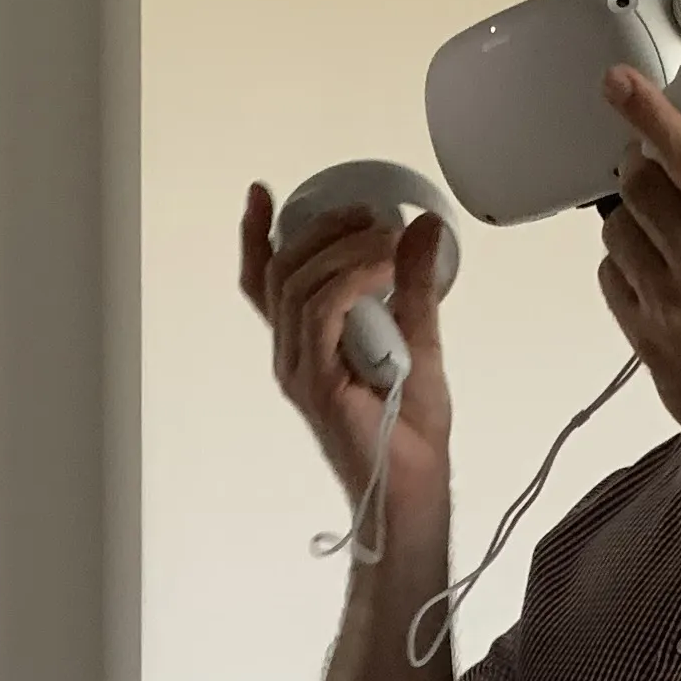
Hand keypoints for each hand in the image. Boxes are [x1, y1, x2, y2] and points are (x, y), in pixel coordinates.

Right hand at [241, 184, 454, 523]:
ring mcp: (299, 369)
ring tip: (386, 238)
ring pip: (298, 285)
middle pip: (280, 271)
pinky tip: (384, 266)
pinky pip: (320, 313)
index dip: (255, 236)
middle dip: (319, 229)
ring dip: (343, 250)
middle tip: (366, 214)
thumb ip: (415, 285)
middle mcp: (291, 354)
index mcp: (302, 343)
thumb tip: (425, 228)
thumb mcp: (419, 338)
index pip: (263, 282)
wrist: (413, 487)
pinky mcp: (318, 383)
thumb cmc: (409, 429)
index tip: (262, 193)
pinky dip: (352, 280)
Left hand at [593, 68, 680, 436]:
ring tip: (658, 234)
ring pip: (617, 229)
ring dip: (631, 219)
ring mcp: (666, 302)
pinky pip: (611, 277)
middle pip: (639, 186)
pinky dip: (623, 266)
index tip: (620, 86)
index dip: (650, 115)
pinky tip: (649, 274)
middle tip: (649, 170)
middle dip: (639, 169)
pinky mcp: (641, 334)